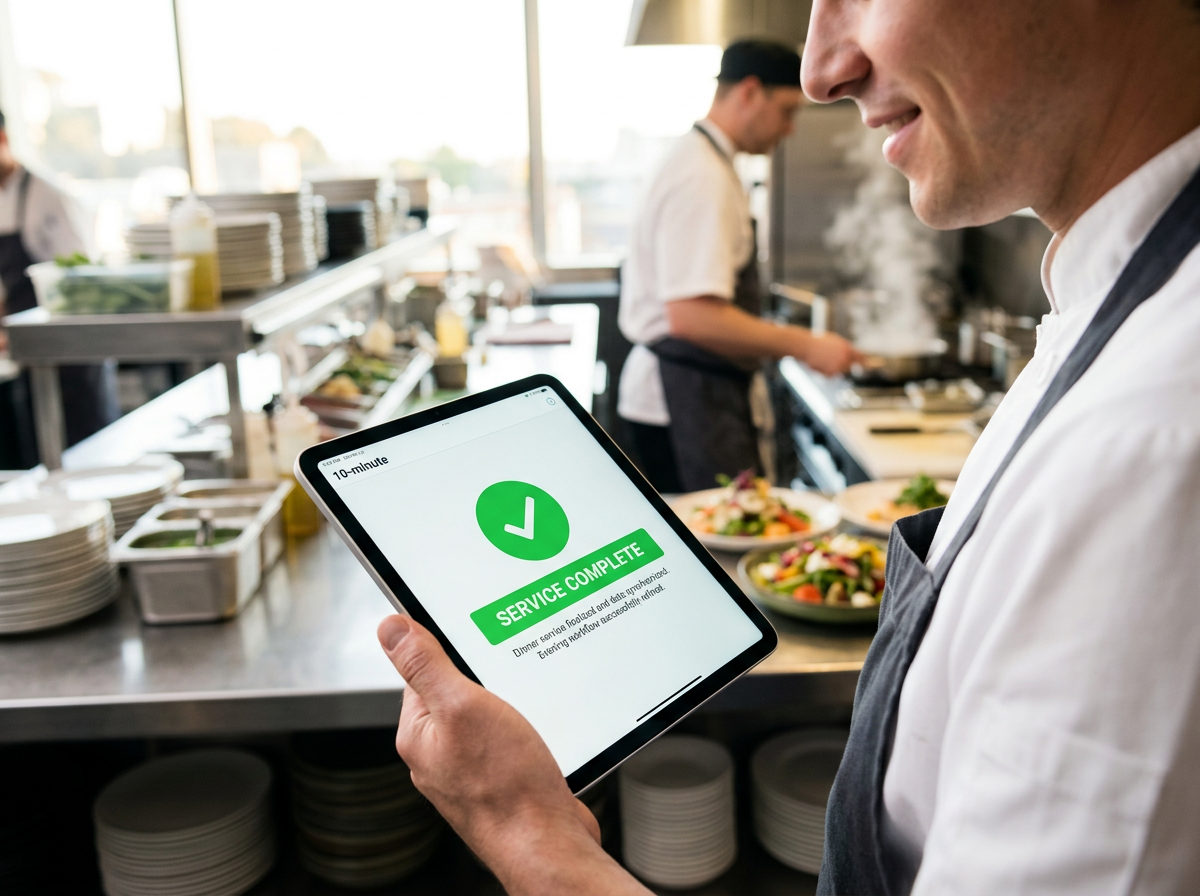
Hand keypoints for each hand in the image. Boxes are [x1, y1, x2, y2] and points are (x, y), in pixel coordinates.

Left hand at [378, 615, 648, 895]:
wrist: (546, 843)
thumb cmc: (505, 786)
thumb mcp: (462, 706)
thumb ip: (425, 665)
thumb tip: (390, 628)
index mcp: (418, 734)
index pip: (421, 672)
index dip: (448, 649)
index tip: (473, 639)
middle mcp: (438, 754)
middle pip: (457, 693)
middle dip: (486, 680)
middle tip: (509, 676)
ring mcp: (469, 771)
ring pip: (487, 717)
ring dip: (510, 705)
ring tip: (528, 707)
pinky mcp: (499, 781)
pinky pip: (507, 741)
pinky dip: (524, 730)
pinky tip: (540, 732)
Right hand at [795, 330, 862, 375]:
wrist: (806, 346)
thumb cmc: (817, 341)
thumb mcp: (834, 341)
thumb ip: (844, 347)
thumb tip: (850, 353)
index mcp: (847, 348)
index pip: (861, 357)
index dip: (862, 360)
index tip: (863, 363)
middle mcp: (845, 358)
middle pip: (849, 366)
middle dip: (843, 365)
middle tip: (831, 360)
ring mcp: (838, 366)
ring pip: (839, 371)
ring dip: (833, 368)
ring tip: (822, 360)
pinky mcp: (831, 373)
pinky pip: (831, 376)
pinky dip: (826, 372)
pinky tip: (819, 365)